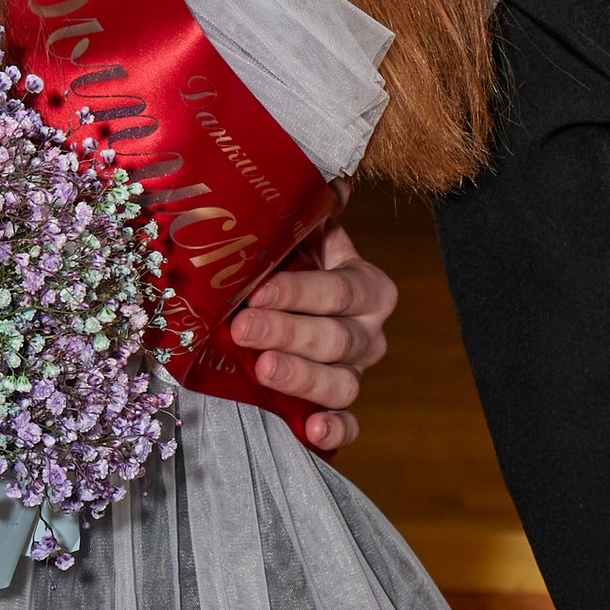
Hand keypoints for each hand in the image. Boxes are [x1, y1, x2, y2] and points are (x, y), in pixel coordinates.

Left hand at [227, 220, 396, 453]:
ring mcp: (355, 374)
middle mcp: (367, 334)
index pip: (338, 291)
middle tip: (243, 327)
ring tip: (263, 369)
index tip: (257, 290)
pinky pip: (348, 427)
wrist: (288, 308)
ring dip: (302, 377)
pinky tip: (310, 430)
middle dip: (287, 332)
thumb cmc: (291, 269)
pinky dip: (334, 430)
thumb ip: (313, 213)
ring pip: (342, 383)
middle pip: (336, 338)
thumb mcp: (302, 239)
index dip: (299, 292)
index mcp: (367, 288)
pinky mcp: (340, 410)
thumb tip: (330, 178)